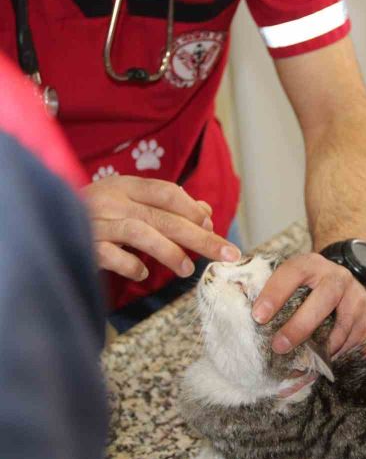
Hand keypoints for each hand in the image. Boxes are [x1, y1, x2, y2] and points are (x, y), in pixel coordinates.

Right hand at [83, 175, 240, 280]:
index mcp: (125, 185)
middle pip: (165, 217)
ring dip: (171, 253)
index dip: (192, 208)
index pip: (166, 192)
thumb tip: (206, 214)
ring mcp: (97, 222)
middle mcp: (112, 200)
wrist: (45, 216)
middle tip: (228, 254)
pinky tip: (144, 273)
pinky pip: (114, 257)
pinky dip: (133, 266)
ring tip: (188, 269)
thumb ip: (165, 205)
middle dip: (201, 237)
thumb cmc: (98, 212)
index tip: (210, 225)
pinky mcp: (85, 245)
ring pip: (143, 234)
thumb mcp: (129, 200)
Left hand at [252, 253, 365, 356]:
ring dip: (324, 343)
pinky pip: (355, 336)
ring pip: (344, 321)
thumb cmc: (308, 284)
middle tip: (279, 346)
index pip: (292, 273)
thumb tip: (234, 303)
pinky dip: (340, 350)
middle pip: (324, 298)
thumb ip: (268, 287)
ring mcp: (355, 294)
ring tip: (305, 360)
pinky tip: (325, 357)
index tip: (258, 316)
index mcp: (311, 265)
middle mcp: (336, 276)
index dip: (275, 293)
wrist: (344, 277)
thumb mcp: (291, 277)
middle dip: (301, 325)